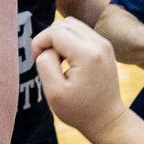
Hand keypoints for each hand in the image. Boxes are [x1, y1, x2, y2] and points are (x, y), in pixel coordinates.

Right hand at [31, 19, 129, 137]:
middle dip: (48, 39)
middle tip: (47, 61)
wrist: (107, 119)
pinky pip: (81, 32)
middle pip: (63, 24)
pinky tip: (67, 60)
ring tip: (57, 60)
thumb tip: (46, 48)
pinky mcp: (104, 47)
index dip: (39, 43)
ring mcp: (104, 44)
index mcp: (87, 54)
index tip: (37, 62)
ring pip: (72, 25)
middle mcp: (98, 43)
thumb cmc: (79, 110)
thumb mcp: (54, 92)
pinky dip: (69, 41)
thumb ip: (45, 63)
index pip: (54, 31)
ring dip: (59, 38)